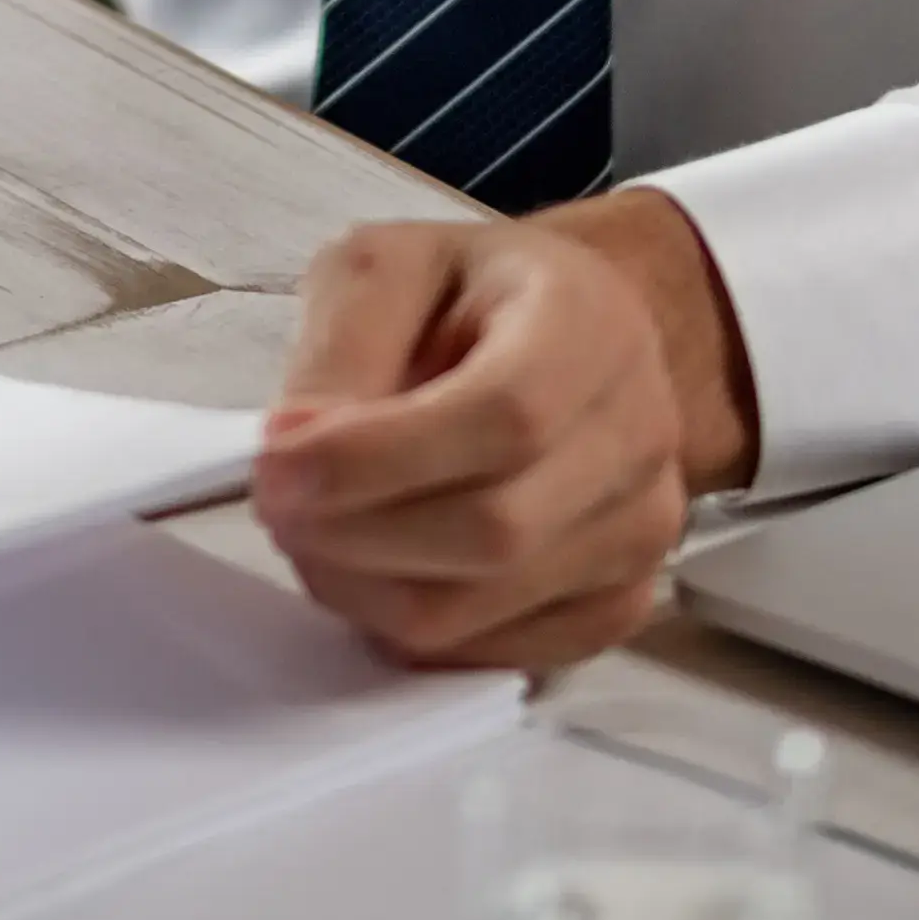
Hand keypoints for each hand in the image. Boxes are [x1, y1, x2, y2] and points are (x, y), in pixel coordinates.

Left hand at [249, 191, 761, 668]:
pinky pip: (505, 652)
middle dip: (354, 534)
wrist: (571, 338)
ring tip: (312, 535)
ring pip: (486, 604)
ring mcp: (643, 529)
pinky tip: (374, 571)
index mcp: (589, 324)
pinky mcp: (623, 601)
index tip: (274, 465)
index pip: (503, 417)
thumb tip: (299, 451)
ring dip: (367, 588)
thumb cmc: (467, 296)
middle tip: (275, 506)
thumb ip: (342, 346)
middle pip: (495, 529)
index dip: (375, 458)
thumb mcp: (385, 267)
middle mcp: (640, 433)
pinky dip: (415, 628)